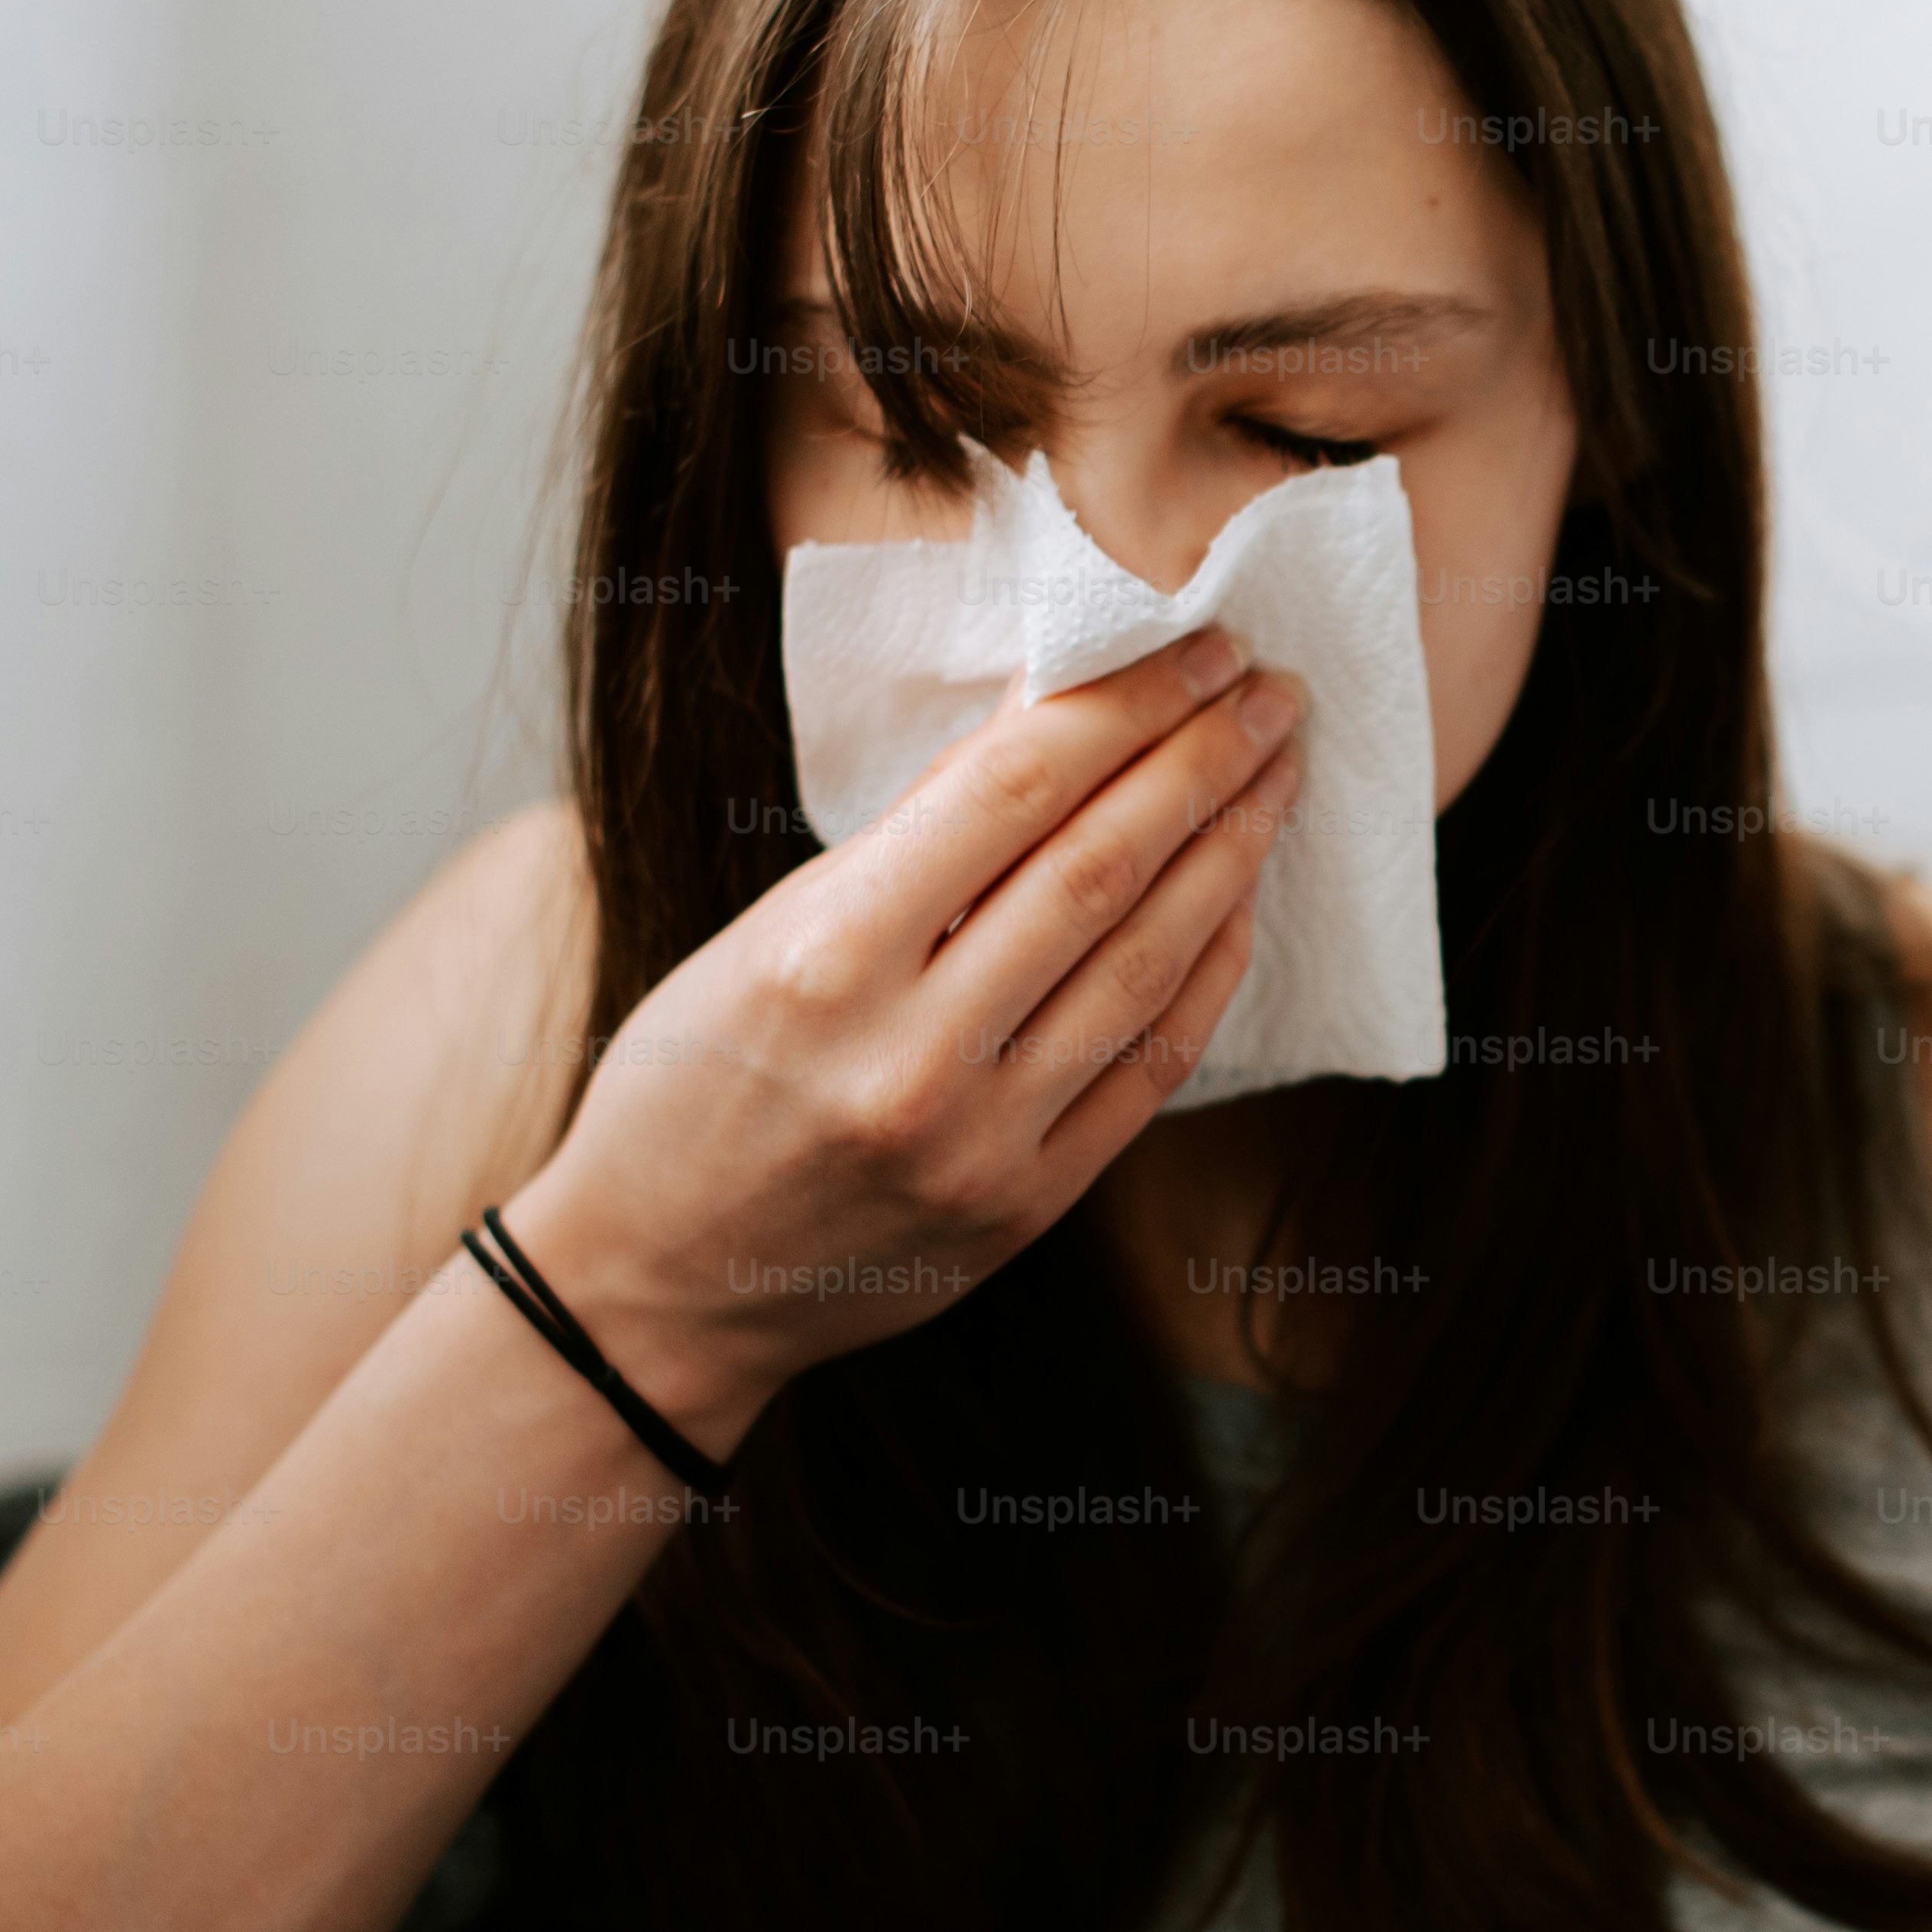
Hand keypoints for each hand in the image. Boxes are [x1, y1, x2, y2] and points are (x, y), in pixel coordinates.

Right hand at [499, 625, 1301, 1449]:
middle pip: (1100, 868)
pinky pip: (1149, 1067)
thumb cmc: (693, 1082)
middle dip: (1201, 762)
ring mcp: (980, 1142)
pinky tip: (1239, 900)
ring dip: (1228, 854)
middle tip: (1269, 693)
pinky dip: (1206, 972)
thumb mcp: (767, 934)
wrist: (658, 1284)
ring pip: (1145, 964)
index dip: (1123, 706)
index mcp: (823, 956)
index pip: (1012, 790)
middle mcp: (912, 1052)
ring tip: (1273, 778)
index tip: (1196, 647)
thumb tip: (1055, 721)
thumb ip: (913, 845)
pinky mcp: (1027, 1208)